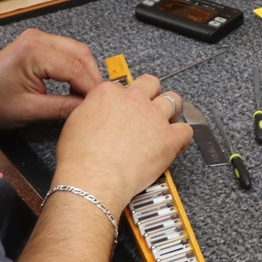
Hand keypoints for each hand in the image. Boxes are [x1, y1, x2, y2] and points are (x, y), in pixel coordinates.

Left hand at [0, 28, 102, 130]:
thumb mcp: (30, 110)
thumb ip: (63, 108)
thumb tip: (88, 108)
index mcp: (35, 52)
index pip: (76, 69)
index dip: (91, 88)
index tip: (100, 105)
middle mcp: (38, 38)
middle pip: (81, 54)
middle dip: (93, 77)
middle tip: (99, 100)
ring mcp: (38, 38)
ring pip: (76, 51)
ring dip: (86, 72)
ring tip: (89, 95)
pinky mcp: (37, 44)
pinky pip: (66, 52)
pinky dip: (76, 68)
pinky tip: (77, 86)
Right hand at [53, 74, 193, 212]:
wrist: (94, 178)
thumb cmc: (80, 158)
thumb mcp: (75, 122)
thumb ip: (92, 110)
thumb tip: (98, 113)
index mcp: (109, 93)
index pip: (123, 87)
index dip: (124, 99)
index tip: (125, 109)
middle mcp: (133, 99)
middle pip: (151, 84)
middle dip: (151, 94)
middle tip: (148, 108)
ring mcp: (154, 117)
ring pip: (173, 100)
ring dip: (171, 110)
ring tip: (165, 122)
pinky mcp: (169, 138)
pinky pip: (186, 130)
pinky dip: (183, 136)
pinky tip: (176, 143)